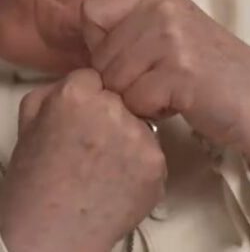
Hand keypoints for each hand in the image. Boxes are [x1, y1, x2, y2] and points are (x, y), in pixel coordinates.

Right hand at [0, 69, 165, 251]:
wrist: (50, 237)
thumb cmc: (34, 182)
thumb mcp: (29, 121)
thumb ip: (55, 89)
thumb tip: (83, 80)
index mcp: (78, 95)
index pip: (96, 77)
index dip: (88, 98)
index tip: (81, 118)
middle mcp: (113, 109)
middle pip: (122, 99)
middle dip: (111, 115)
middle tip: (91, 146)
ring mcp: (139, 137)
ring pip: (139, 124)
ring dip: (128, 139)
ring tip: (103, 167)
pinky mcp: (156, 164)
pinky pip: (152, 153)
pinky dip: (140, 165)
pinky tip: (118, 181)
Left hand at [83, 0, 249, 178]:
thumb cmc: (213, 73)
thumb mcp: (173, 34)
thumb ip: (133, 29)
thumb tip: (86, 44)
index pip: (92, 12)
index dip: (100, 44)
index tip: (131, 60)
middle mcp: (162, 8)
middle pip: (99, 55)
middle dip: (121, 80)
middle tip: (160, 83)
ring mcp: (172, 37)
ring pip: (114, 81)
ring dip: (137, 98)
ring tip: (171, 92)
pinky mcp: (180, 71)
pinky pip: (136, 101)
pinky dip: (153, 113)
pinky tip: (180, 104)